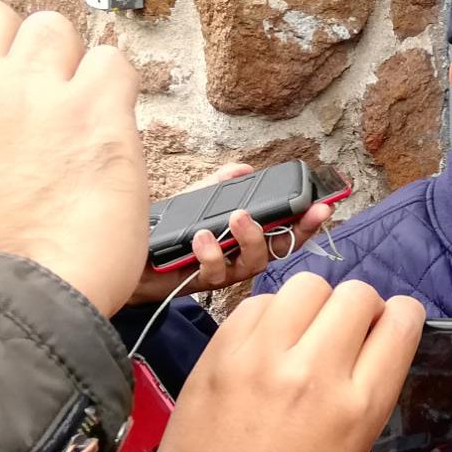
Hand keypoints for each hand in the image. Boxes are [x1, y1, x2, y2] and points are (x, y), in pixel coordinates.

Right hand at [0, 0, 145, 316]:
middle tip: (52, 96)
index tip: (11, 84)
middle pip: (6, 21)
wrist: (21, 295)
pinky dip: (118, 88)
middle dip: (34, 54)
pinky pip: (114, 62)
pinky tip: (112, 123)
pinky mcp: (92, 111)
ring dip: (74, 64)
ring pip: (57, 29)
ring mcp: (34, 95)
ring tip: (82, 111)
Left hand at [126, 164, 333, 305]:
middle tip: (299, 211)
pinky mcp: (200, 283)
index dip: (308, 221)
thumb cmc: (167, 230)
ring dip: (250, 238)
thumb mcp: (197, 199)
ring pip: (253, 263)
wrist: (126, 255)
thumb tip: (245, 169)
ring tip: (236, 217)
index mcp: (245, 238)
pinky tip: (201, 236)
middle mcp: (240, 258)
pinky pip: (214, 272)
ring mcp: (223, 273)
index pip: (286, 230)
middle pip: (280, 249)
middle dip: (296, 230)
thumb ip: (221, 184)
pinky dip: (210, 252)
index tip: (325, 205)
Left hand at [156, 275, 424, 451]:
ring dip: (314, 304)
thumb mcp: (352, 445)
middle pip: (358, 294)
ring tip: (303, 332)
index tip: (389, 325)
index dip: (401, 316)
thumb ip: (370, 387)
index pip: (402, 321)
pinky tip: (266, 342)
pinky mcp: (221, 350)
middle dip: (360, 308)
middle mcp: (314, 373)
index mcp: (358, 407)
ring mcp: (262, 357)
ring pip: (309, 285)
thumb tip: (378, 335)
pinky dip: (271, 315)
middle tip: (345, 332)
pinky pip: (260, 301)